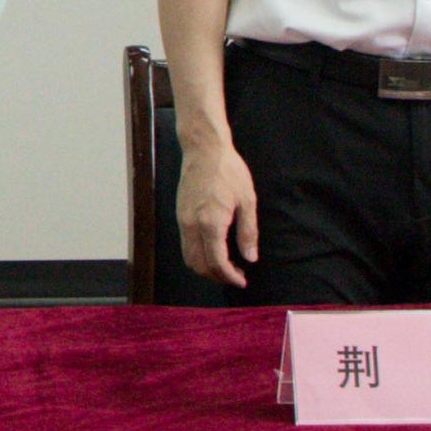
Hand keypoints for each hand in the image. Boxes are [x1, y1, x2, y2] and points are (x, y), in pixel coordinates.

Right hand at [172, 137, 259, 289]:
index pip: (217, 262)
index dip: (230, 276)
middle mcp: (192, 225)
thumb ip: (248, 232)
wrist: (204, 150)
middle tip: (236, 276)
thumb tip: (250, 258)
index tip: (242, 280)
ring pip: (188, 257)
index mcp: (211, 222)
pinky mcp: (180, 215)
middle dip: (217, 276)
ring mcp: (182, 220)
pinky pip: (185, 244)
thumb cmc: (228, 171)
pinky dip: (198, 255)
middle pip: (199, 264)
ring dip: (205, 267)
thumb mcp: (247, 200)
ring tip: (225, 266)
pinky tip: (214, 249)